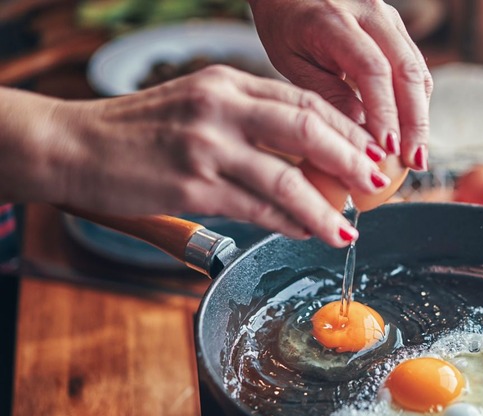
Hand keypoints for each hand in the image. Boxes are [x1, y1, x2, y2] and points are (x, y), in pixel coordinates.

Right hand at [1, 67, 390, 246]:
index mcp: (227, 83)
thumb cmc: (139, 130)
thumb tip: (303, 157)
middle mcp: (220, 107)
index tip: (369, 152)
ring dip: (324, 208)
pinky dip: (287, 222)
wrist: (73, 145)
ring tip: (346, 229)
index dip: (345, 129)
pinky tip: (305, 232)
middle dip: (351, 160)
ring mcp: (206, 146)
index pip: (303, 100)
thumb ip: (247, 121)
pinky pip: (256, 208)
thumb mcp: (198, 105)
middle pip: (307, 129)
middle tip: (375, 185)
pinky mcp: (192, 186)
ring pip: (287, 177)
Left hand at [250, 0, 432, 170]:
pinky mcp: (397, 28)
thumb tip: (362, 135)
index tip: (387, 149)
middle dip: (414, 122)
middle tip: (414, 161)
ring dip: (420, 116)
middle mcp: (370, 12)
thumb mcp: (292, 62)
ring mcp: (389, 17)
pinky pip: (415, 68)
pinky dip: (416, 103)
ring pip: (417, 71)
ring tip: (416, 155)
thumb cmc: (284, 26)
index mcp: (334, 20)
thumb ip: (326, 94)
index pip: (372, 69)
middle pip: (406, 71)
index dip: (385, 112)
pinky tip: (410, 133)